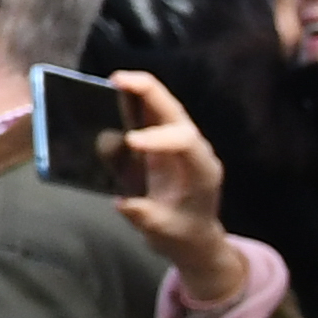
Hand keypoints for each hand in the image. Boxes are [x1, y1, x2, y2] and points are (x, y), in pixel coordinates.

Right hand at [105, 72, 242, 310]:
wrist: (194, 238)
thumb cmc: (183, 236)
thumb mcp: (164, 234)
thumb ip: (146, 217)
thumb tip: (123, 201)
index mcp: (202, 170)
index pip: (186, 142)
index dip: (159, 137)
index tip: (131, 142)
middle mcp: (195, 150)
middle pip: (176, 113)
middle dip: (150, 94)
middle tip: (119, 80)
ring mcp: (181, 144)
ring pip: (166, 108)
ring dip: (142, 91)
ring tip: (115, 79)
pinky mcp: (166, 143)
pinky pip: (154, 117)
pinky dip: (136, 102)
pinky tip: (115, 93)